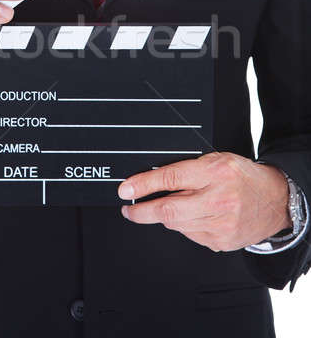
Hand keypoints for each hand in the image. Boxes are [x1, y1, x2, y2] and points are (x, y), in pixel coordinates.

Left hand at [118, 152, 290, 251]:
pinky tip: (192, 216)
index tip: (126, 189)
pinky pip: (189, 235)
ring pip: (176, 224)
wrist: (275, 201)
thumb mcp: (216, 160)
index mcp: (215, 172)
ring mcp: (220, 224)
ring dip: (164, 216)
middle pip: (168, 209)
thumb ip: (188, 169)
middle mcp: (218, 199)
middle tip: (128, 210)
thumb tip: (153, 180)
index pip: (171, 178)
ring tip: (168, 206)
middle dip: (141, 211)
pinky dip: (183, 225)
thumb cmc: (243, 176)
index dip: (144, 184)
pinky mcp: (220, 242)